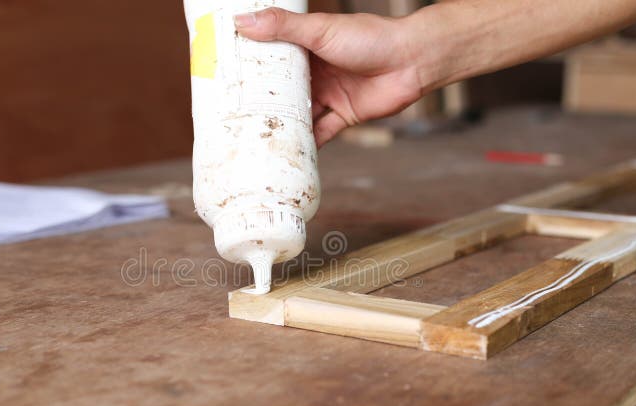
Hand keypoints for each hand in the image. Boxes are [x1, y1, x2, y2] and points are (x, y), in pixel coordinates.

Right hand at [235, 8, 422, 146]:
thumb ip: (283, 27)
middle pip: (280, 90)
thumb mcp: (320, 30)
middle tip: (229, 114)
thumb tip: (242, 21)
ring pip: (297, 114)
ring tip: (251, 138)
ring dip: (279, 126)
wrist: (412, 61)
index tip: (223, 76)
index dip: (249, 66)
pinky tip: (286, 154)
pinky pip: (319, 134)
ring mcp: (328, 95)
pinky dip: (305, 144)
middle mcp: (315, 72)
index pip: (270, 57)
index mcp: (306, 46)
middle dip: (259, 102)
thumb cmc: (370, 38)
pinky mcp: (342, 116)